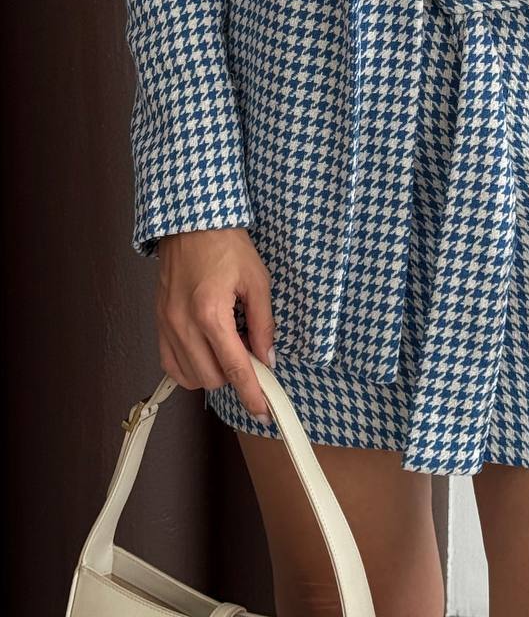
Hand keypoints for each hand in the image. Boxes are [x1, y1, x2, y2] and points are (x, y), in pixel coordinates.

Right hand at [156, 226, 275, 421]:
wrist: (190, 222)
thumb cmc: (225, 245)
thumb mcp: (257, 280)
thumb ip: (263, 323)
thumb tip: (267, 357)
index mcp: (210, 312)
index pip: (234, 367)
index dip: (251, 393)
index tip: (262, 410)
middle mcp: (183, 324)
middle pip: (211, 378)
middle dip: (235, 376)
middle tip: (250, 355)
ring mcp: (166, 325)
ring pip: (189, 376)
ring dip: (213, 373)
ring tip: (228, 347)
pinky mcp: (158, 323)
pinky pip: (171, 364)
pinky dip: (190, 368)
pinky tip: (205, 353)